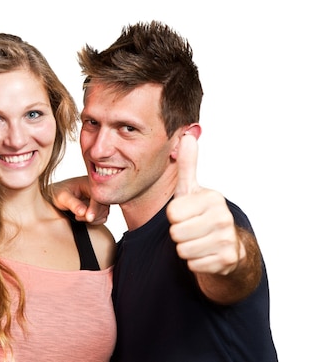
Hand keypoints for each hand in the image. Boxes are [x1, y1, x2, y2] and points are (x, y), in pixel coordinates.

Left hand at [52, 176, 109, 224]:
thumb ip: (73, 204)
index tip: (89, 218)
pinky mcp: (99, 207)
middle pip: (104, 205)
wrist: (56, 195)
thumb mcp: (62, 197)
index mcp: (90, 183)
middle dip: (92, 215)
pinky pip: (103, 217)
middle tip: (77, 216)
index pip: (98, 196)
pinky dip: (95, 220)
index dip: (95, 209)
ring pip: (104, 212)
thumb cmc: (58, 192)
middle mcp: (97, 190)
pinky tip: (83, 217)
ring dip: (93, 218)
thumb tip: (83, 212)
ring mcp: (99, 198)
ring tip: (77, 215)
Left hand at [167, 134, 241, 275]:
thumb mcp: (192, 190)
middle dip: (178, 234)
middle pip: (176, 232)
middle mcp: (223, 217)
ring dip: (185, 249)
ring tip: (197, 241)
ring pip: (183, 249)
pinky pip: (192, 264)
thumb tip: (188, 135)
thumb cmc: (201, 216)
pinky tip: (205, 254)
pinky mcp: (227, 260)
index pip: (172, 213)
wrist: (227, 248)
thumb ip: (187, 165)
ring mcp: (227, 239)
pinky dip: (194, 262)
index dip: (173, 217)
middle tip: (191, 230)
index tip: (186, 214)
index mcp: (213, 198)